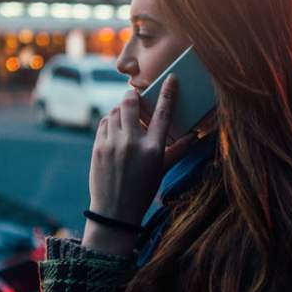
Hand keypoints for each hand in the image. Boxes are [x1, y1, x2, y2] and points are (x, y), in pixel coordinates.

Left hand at [87, 75, 196, 225]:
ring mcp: (113, 144)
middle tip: (135, 97)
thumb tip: (194, 136)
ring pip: (114, 111)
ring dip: (120, 110)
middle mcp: (133, 143)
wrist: (114, 212)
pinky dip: (110, 121)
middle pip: (130, 103)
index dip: (168, 93)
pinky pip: (104, 123)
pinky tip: (114, 129)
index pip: (163, 113)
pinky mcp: (98, 147)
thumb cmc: (142, 191)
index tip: (171, 79)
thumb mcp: (162, 171)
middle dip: (132, 96)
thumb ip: (177, 150)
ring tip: (125, 118)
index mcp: (153, 149)